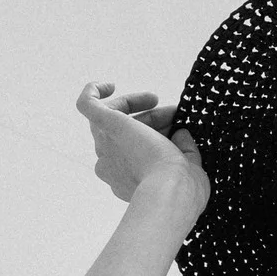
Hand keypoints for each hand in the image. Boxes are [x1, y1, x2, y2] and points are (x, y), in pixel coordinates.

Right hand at [76, 82, 205, 209]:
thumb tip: (182, 134)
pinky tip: (110, 85)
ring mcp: (105, 145)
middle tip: (173, 114)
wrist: (171, 191)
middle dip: (150, 121)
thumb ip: (184, 151)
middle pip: (125, 133)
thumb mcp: (189, 170)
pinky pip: (87, 105)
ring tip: (155, 100)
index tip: (179, 129)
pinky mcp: (104, 126)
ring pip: (111, 118)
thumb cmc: (183, 189)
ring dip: (133, 106)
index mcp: (127, 178)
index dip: (158, 134)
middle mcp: (110, 164)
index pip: (137, 148)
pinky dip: (94, 92)